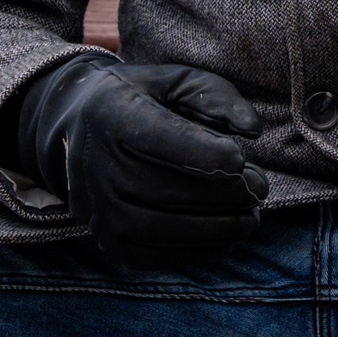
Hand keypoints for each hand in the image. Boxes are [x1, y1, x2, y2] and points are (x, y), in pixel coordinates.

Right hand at [14, 53, 269, 268]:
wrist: (78, 128)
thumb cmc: (144, 99)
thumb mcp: (179, 81)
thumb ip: (218, 98)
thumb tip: (253, 130)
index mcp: (112, 115)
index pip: (162, 140)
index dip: (207, 155)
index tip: (241, 159)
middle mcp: (96, 164)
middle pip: (163, 189)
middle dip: (221, 195)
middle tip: (259, 190)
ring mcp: (96, 206)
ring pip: (156, 228)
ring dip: (213, 229)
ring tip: (250, 218)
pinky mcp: (104, 237)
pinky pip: (148, 254)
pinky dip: (193, 252)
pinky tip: (226, 239)